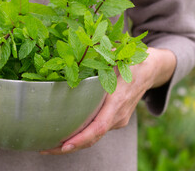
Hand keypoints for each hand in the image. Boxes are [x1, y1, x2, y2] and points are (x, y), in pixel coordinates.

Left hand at [40, 47, 175, 154]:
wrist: (152, 70)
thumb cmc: (134, 61)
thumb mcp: (122, 54)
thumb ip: (106, 53)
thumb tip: (88, 47)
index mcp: (117, 100)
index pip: (99, 126)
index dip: (82, 137)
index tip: (64, 145)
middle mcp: (118, 115)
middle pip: (93, 137)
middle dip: (69, 146)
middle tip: (44, 149)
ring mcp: (117, 119)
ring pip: (94, 137)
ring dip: (72, 144)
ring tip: (47, 147)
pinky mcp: (114, 119)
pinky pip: (96, 131)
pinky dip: (80, 137)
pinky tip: (63, 137)